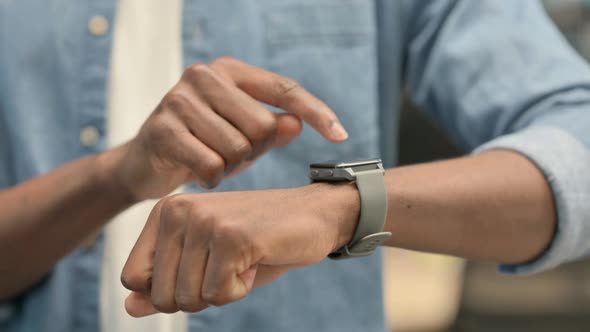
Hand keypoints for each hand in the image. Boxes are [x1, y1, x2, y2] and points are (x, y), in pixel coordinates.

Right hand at [106, 57, 347, 200]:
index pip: (285, 89)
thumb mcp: (244, 138)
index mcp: (230, 70)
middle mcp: (205, 75)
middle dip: (254, 152)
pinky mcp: (163, 128)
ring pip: (238, 148)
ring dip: (231, 167)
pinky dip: (212, 178)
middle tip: (232, 156)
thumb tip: (297, 124)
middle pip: (262, 126)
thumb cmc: (203, 146)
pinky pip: (212, 165)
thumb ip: (272, 130)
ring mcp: (180, 99)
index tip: (341, 135)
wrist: (144, 163)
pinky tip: (199, 174)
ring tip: (212, 161)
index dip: (316, 112)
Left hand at [120, 183, 359, 315]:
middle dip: (198, 295)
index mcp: (165, 212)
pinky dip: (241, 289)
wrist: (313, 215)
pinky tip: (256, 258)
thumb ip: (165, 284)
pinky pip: (219, 294)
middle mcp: (178, 210)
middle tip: (228, 263)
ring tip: (244, 257)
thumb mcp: (206, 264)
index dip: (168, 290)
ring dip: (222, 291)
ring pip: (189, 298)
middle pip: (161, 295)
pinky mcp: (232, 236)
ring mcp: (204, 221)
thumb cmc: (258, 241)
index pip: (132, 278)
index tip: (203, 268)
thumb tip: (129, 308)